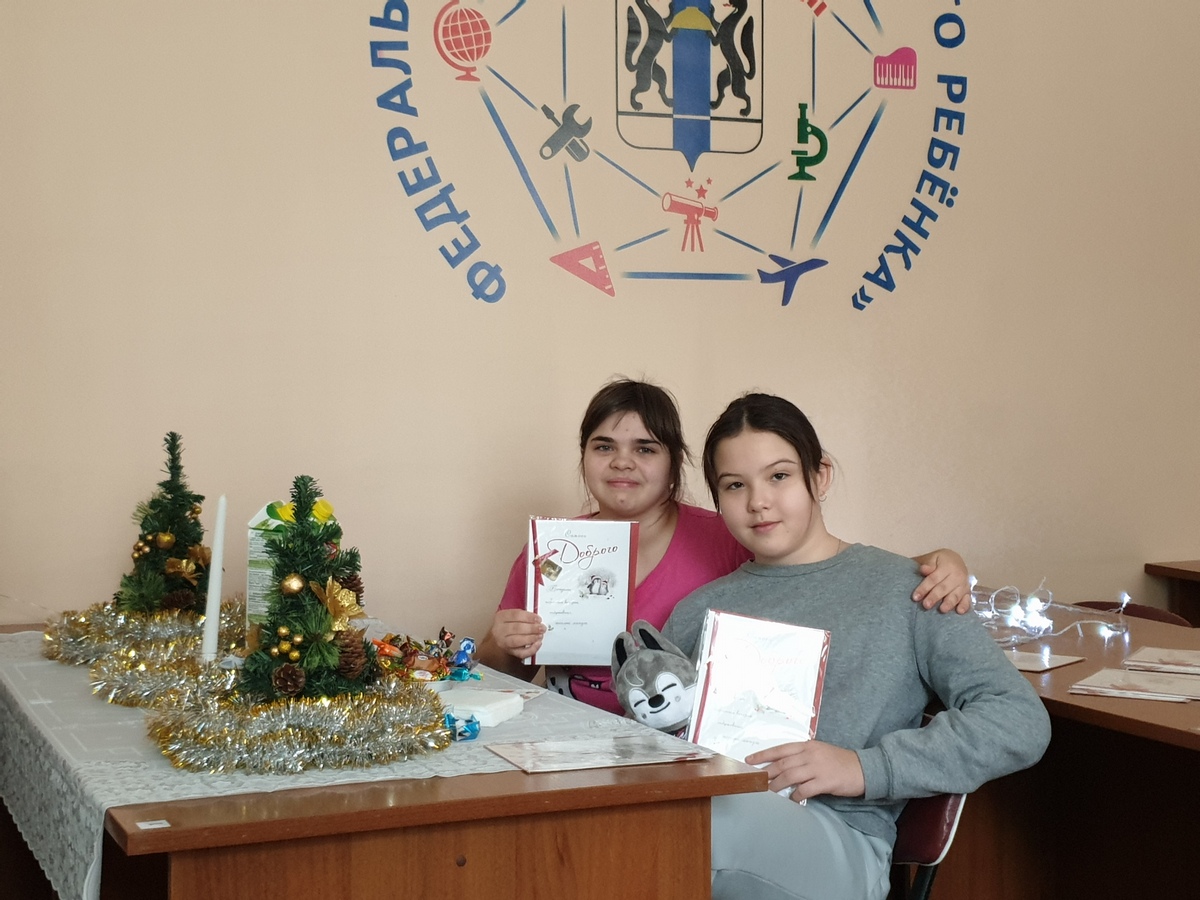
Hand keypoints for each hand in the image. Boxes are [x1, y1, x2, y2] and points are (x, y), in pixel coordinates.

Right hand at [485, 608, 545, 659]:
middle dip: (532, 628)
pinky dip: (531, 649)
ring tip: (540, 635)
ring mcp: (503, 642)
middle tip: (542, 628)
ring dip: (531, 638)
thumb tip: (537, 619)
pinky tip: (537, 644)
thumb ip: (524, 616)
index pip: (515, 615)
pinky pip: (521, 653)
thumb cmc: (510, 624)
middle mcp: (499, 630)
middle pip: (516, 628)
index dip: (528, 617)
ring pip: (516, 641)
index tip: (538, 619)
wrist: (502, 636)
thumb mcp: (513, 616)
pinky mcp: (510, 652)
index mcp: (501, 617)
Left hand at [745, 740, 864, 801]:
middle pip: (782, 763)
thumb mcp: (819, 752)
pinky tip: (791, 799)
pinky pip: (804, 789)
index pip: (780, 749)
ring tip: (768, 792)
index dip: (763, 755)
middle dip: (766, 773)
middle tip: (755, 781)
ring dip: (776, 785)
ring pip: (790, 776)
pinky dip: (795, 795)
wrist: (864, 768)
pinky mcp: (825, 781)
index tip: (749, 760)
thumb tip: (781, 767)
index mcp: (807, 745)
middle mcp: (810, 754)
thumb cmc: (839, 761)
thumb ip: (802, 756)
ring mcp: (818, 768)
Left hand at [912, 549, 970, 613]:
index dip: (924, 588)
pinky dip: (964, 606)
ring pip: (955, 595)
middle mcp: (957, 576)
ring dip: (949, 603)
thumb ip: (929, 565)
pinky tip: (959, 611)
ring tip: (942, 610)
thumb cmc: (940, 561)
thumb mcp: (933, 558)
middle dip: (934, 597)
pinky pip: (967, 600)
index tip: (915, 597)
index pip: (934, 579)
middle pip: (944, 588)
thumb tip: (923, 569)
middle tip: (926, 605)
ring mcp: (963, 585)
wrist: (956, 561)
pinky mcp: (967, 592)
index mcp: (947, 567)